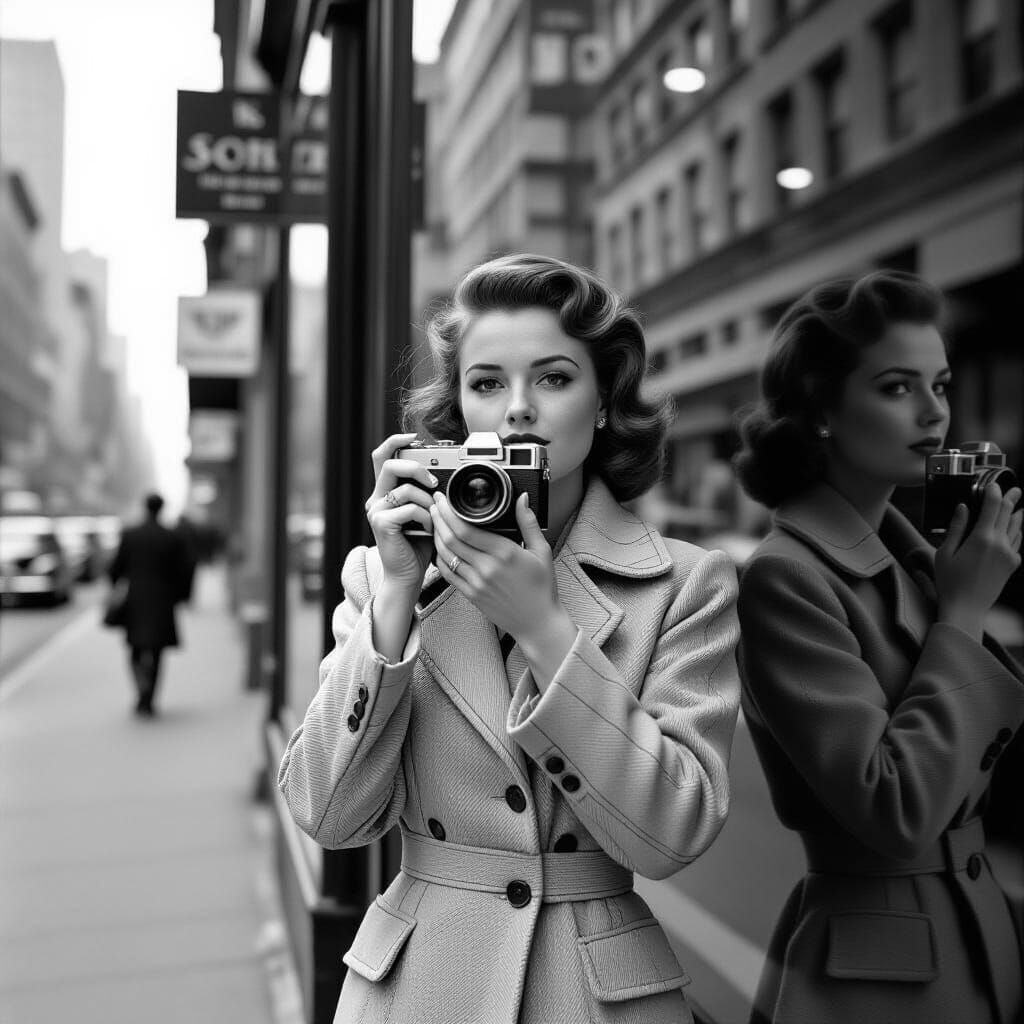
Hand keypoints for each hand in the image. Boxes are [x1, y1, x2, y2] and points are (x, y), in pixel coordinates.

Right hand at [364, 433, 437, 593]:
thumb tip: (442, 475)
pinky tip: (428, 530)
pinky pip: (408, 508)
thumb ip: (426, 493)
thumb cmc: (419, 545)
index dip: (395, 441)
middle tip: (433, 482)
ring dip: (427, 502)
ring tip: (433, 519)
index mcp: (384, 492)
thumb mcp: (425, 512)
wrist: (407, 575)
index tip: (415, 438)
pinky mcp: (380, 523)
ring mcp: (375, 510)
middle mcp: (375, 498)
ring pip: (404, 488)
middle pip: (389, 464)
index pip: (382, 456)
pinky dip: (425, 518)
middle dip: (416, 468)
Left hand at [429, 491, 558, 640]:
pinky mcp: (471, 595)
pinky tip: (440, 548)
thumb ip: (529, 523)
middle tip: (435, 505)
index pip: (466, 529)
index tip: (445, 500)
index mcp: (504, 554)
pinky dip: (440, 558)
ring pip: (446, 555)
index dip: (449, 512)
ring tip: (435, 522)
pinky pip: (448, 574)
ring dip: (436, 536)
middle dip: (439, 518)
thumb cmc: (542, 589)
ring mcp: (476, 583)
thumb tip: (522, 499)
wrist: (537, 622)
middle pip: (451, 539)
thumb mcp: (542, 551)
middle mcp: (487, 568)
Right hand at [934, 483, 1021, 636]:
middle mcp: (1000, 543)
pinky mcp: (1012, 564)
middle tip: (1014, 490)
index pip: (993, 507)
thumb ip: (956, 528)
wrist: (966, 608)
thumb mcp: (945, 552)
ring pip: (1017, 528)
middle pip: (1009, 514)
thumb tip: (963, 508)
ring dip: (1017, 515)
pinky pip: (1017, 542)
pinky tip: (1015, 530)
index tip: (992, 485)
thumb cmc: (950, 582)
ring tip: (1019, 507)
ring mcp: (1009, 554)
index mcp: (981, 538)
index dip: (994, 493)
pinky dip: (1017, 532)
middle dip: (1011, 499)